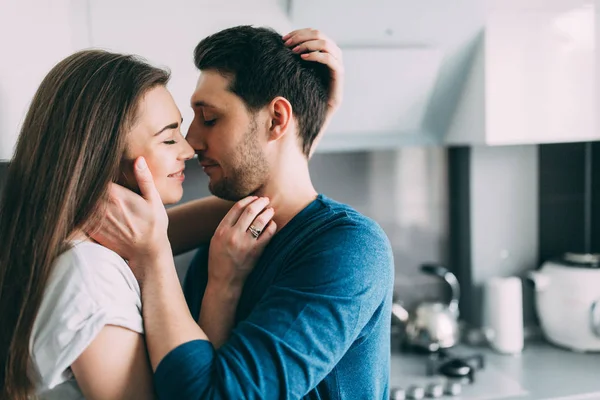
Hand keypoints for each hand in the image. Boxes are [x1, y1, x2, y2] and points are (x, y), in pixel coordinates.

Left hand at [89, 157, 169, 278]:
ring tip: (77, 187)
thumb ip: (145, 179)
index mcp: (116, 195)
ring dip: (80, 195)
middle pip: (86, 188)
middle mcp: (102, 207)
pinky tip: (81, 206)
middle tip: (80, 174)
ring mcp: (95, 220)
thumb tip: (139, 159)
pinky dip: (79, 210)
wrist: (147, 252)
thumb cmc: (154, 225)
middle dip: (83, 181)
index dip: (92, 169)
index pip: (95, 176)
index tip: (90, 164)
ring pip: (81, 201)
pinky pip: (80, 216)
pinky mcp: (91, 231)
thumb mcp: (154, 200)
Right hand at [208, 196, 276, 286]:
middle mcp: (233, 235)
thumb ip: (226, 225)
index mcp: (221, 230)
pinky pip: (268, 234)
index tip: (254, 198)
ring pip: (260, 221)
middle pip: (250, 211)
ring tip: (270, 210)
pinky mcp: (256, 252)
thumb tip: (241, 209)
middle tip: (265, 200)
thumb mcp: (216, 240)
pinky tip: (272, 224)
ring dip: (267, 212)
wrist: (224, 281)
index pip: (236, 208)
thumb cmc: (219, 260)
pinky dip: (272, 226)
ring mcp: (245, 243)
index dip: (247, 200)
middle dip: (259, 202)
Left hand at [283, 28, 343, 112]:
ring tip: (294, 51)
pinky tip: (303, 58)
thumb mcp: (299, 71)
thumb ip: (297, 57)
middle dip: (302, 37)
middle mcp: (334, 55)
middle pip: (320, 35)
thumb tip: (283, 43)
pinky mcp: (339, 75)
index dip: (299, 32)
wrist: (316, 113)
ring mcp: (338, 64)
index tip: (284, 39)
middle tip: (287, 44)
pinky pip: (329, 59)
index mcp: (325, 52)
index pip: (314, 33)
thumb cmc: (305, 93)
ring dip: (308, 44)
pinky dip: (316, 55)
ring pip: (326, 44)